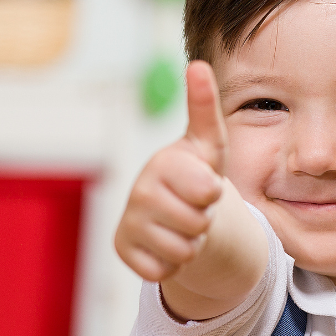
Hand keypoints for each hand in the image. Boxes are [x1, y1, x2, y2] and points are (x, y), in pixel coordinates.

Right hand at [114, 60, 228, 281]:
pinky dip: (172, 264)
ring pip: (183, 251)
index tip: (204, 182)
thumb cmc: (196, 174)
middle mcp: (139, 189)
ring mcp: (129, 220)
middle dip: (205, 221)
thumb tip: (198, 64)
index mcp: (164, 162)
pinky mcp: (122, 249)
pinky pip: (162, 270)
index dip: (212, 192)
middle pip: (197, 223)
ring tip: (183, 223)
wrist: (179, 213)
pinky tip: (166, 243)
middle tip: (195, 207)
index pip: (206, 190)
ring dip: (192, 243)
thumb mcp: (209, 144)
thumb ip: (205, 108)